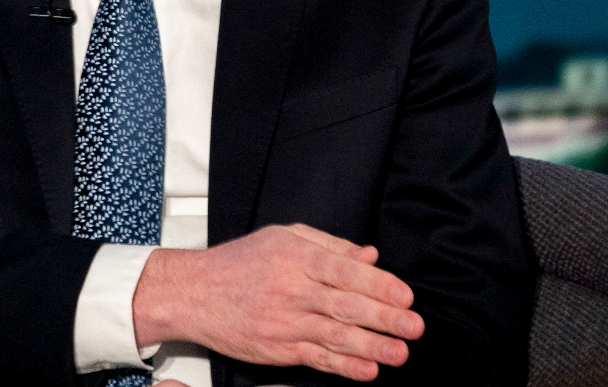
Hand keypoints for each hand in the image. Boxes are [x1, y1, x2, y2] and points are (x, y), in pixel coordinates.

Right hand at [132, 223, 423, 380]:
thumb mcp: (285, 237)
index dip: (379, 284)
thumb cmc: (240, 262)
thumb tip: (370, 255)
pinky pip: (316, 358)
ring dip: (371, 347)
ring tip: (399, 353)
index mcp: (298, 257)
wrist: (193, 292)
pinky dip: (343, 366)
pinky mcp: (277, 348)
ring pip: (335, 336)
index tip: (405, 296)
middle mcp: (293, 290)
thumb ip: (331, 245)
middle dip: (385, 318)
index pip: (347, 271)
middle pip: (346, 305)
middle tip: (414, 326)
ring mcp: (284, 322)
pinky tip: (366, 370)